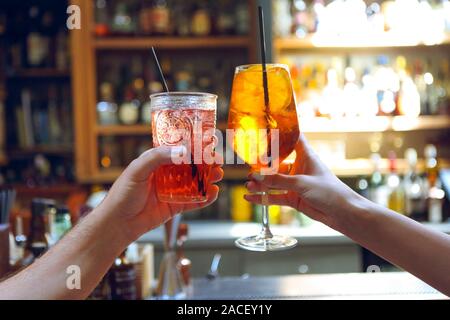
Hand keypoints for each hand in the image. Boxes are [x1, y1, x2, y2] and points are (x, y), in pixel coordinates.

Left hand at [99, 146, 222, 241]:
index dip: (194, 145)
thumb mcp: (138, 169)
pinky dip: (205, 198)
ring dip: (208, 178)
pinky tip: (213, 193)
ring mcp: (172, 190)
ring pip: (195, 182)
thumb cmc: (122, 194)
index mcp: (157, 161)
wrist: (118, 223)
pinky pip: (194, 201)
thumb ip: (158, 157)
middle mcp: (166, 174)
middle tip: (218, 160)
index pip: (179, 149)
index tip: (208, 141)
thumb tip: (183, 151)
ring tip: (218, 175)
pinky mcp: (176, 207)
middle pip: (191, 165)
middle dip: (206, 162)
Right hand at [244, 134, 362, 229]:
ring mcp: (295, 184)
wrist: (342, 213)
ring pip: (274, 182)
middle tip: (249, 166)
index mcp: (306, 156)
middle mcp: (299, 168)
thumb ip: (277, 180)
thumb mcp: (301, 183)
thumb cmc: (329, 191)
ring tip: (248, 184)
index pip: (292, 138)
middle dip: (263, 165)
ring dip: (261, 183)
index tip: (265, 130)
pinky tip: (250, 198)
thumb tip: (255, 176)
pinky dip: (263, 198)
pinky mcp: (294, 198)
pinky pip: (275, 197)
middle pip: (277, 162)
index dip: (281, 133)